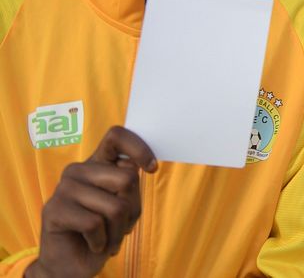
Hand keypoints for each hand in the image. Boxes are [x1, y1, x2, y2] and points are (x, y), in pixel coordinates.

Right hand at [27, 127, 156, 277]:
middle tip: (120, 225)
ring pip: (115, 206)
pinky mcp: (54, 210)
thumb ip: (129, 186)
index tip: (152, 168)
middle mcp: (78, 170)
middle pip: (127, 178)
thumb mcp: (125, 206)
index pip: (117, 136)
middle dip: (132, 209)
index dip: (139, 148)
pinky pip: (95, 224)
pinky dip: (101, 241)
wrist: (72, 265)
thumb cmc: (103, 231)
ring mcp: (63, 188)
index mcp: (97, 163)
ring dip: (117, 231)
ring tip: (106, 237)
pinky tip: (93, 244)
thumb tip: (134, 167)